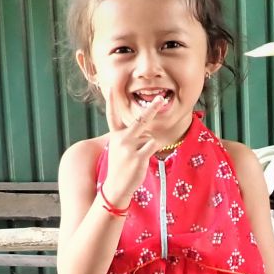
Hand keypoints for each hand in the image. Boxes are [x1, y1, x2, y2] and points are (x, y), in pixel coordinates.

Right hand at [99, 89, 171, 205]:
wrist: (116, 186)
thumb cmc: (120, 165)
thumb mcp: (118, 147)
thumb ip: (126, 134)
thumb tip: (142, 123)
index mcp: (115, 135)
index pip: (113, 115)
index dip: (112, 100)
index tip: (112, 86)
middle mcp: (121, 139)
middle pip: (140, 120)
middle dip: (152, 108)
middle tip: (161, 99)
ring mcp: (129, 148)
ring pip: (150, 137)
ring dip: (148, 145)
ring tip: (138, 156)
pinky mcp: (138, 157)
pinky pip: (153, 146)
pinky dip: (151, 150)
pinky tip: (142, 160)